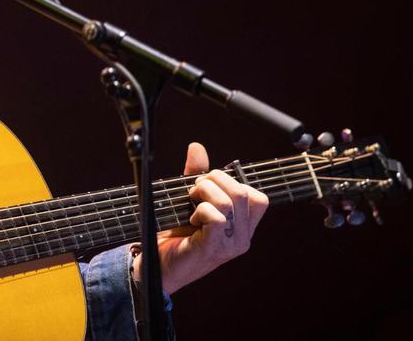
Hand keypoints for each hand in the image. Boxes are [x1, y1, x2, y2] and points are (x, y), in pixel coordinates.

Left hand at [133, 142, 268, 294]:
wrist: (155, 265)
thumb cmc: (175, 234)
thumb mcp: (189, 201)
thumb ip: (197, 176)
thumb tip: (197, 147)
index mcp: (242, 227)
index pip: (258, 198)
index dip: (232, 182)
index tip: (207, 186)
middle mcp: (242, 238)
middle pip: (244, 193)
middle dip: (215, 181)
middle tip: (194, 191)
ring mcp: (231, 246)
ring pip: (230, 202)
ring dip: (204, 193)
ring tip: (191, 202)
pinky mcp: (213, 249)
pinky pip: (217, 218)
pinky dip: (200, 210)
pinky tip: (191, 219)